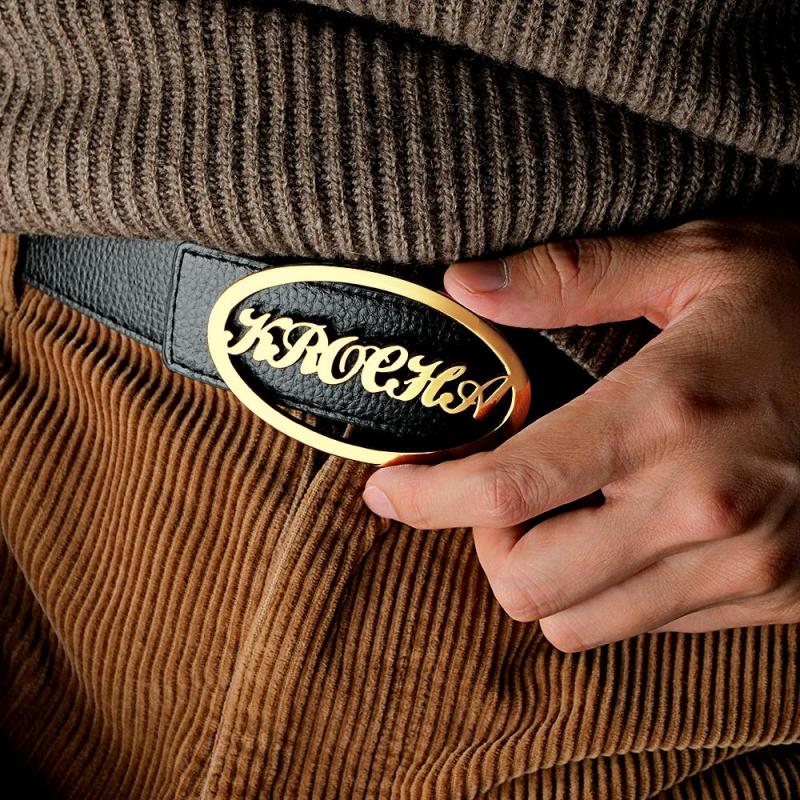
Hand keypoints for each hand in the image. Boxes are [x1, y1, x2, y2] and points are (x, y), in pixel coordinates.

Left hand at [362, 216, 799, 651]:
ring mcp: (740, 567)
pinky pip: (647, 626)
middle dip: (485, 544)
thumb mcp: (699, 261)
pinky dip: (609, 590)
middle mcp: (698, 508)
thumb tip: (468, 286)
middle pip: (525, 584)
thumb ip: (573, 275)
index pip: (505, 486)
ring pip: (578, 624)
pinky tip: (625, 532)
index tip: (388, 489)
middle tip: (496, 491)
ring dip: (544, 575)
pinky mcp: (772, 598)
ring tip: (558, 515)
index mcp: (666, 414)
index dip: (424, 497)